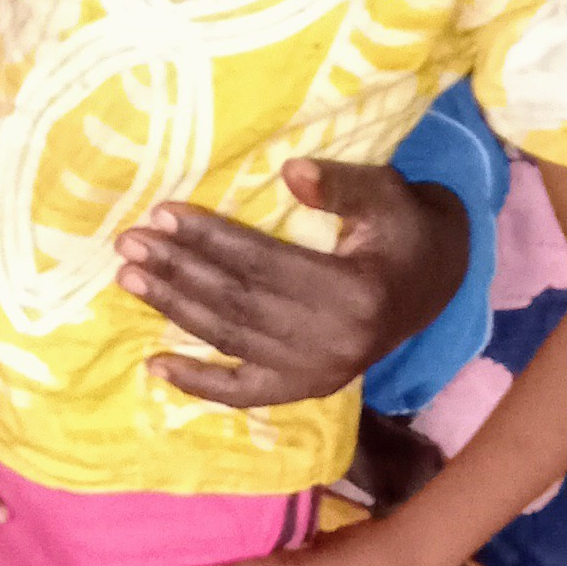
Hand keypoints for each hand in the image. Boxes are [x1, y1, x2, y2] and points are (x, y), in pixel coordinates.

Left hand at [114, 160, 469, 411]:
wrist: (437, 281)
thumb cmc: (405, 229)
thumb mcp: (387, 194)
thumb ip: (341, 184)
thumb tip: (290, 172)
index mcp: (355, 292)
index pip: (263, 263)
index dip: (210, 238)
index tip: (162, 214)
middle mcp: (335, 342)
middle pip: (238, 303)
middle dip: (179, 271)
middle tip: (129, 244)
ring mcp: (320, 373)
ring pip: (232, 340)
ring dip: (175, 310)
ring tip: (130, 279)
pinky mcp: (309, 389)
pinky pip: (244, 393)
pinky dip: (198, 384)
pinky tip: (155, 365)